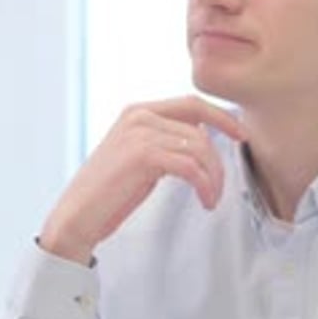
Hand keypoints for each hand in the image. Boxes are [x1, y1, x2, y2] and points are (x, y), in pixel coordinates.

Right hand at [40, 95, 244, 263]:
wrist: (77, 216)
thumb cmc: (109, 193)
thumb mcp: (141, 157)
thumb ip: (166, 142)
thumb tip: (202, 140)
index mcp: (139, 111)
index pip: (192, 103)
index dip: (222, 116)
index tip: (240, 134)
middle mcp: (139, 115)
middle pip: (200, 126)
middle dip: (219, 157)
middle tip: (222, 184)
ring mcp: (140, 133)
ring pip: (199, 147)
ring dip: (213, 176)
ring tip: (211, 197)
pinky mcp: (143, 155)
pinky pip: (191, 166)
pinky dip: (205, 185)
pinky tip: (205, 200)